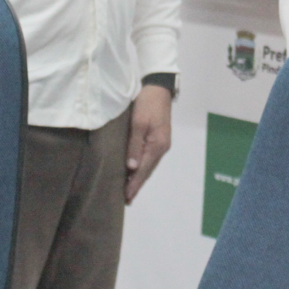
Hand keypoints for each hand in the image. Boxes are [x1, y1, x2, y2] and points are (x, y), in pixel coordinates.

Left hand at [124, 84, 172, 203]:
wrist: (159, 88)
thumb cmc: (147, 103)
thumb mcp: (138, 123)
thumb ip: (135, 145)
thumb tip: (132, 167)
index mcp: (157, 145)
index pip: (143, 170)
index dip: (134, 184)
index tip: (126, 198)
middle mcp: (162, 148)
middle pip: (148, 171)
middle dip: (137, 184)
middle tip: (126, 199)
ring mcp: (161, 143)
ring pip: (149, 165)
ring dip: (139, 177)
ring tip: (129, 189)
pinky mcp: (158, 139)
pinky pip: (149, 158)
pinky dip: (142, 167)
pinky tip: (135, 170)